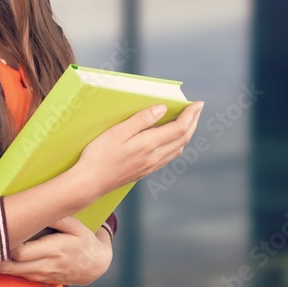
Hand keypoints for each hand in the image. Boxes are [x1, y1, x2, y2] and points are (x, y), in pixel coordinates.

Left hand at [0, 217, 111, 284]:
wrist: (95, 265)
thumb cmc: (84, 242)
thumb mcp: (76, 226)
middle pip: (12, 266)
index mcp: (54, 249)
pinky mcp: (41, 280)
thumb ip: (58, 218)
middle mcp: (46, 265)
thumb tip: (42, 207)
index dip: (6, 245)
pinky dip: (8, 269)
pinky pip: (20, 276)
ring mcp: (42, 275)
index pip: (22, 251)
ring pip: (13, 273)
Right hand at [76, 100, 203, 196]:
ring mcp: (150, 166)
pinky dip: (176, 144)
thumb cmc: (99, 155)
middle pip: (183, 138)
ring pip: (178, 149)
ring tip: (187, 121)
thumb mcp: (118, 132)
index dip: (191, 114)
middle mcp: (154, 157)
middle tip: (197, 109)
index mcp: (149, 145)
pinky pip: (168, 157)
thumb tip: (163, 109)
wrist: (89, 183)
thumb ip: (142, 120)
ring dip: (186, 133)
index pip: (180, 128)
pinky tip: (170, 140)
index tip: (198, 103)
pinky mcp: (144, 171)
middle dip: (193, 122)